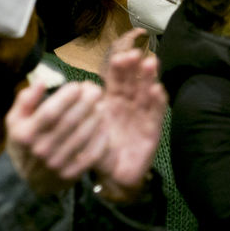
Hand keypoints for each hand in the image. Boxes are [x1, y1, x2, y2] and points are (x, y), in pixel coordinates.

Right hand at [5, 81, 108, 196]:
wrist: (25, 180)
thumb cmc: (24, 142)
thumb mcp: (15, 121)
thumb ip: (25, 100)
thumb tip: (41, 81)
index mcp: (26, 134)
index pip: (50, 112)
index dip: (66, 96)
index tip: (78, 85)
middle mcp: (41, 150)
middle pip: (69, 122)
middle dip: (86, 102)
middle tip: (96, 90)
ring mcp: (56, 164)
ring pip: (83, 136)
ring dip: (96, 117)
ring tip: (101, 104)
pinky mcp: (71, 175)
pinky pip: (91, 155)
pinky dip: (101, 138)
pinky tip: (105, 125)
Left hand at [92, 29, 167, 202]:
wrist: (112, 176)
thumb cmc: (97, 150)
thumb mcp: (84, 128)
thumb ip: (76, 110)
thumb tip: (71, 86)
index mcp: (113, 101)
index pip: (117, 80)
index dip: (119, 68)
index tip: (119, 56)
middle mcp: (129, 105)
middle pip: (134, 82)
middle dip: (135, 67)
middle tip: (135, 54)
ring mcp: (142, 116)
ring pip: (147, 93)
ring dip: (149, 78)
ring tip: (150, 63)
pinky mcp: (152, 131)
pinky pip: (156, 114)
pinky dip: (158, 102)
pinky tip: (157, 90)